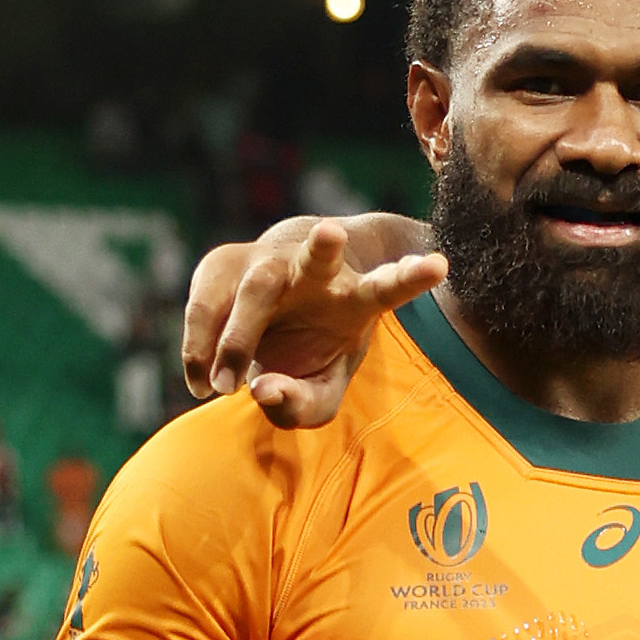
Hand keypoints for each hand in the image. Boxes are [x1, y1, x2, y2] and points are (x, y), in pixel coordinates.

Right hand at [181, 215, 441, 428]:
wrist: (266, 311)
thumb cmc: (305, 355)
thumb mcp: (317, 393)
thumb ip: (300, 405)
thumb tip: (262, 390)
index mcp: (353, 298)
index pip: (387, 287)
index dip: (412, 277)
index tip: (441, 265)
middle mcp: (312, 273)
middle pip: (319, 257)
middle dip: (324, 247)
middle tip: (331, 233)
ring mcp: (265, 263)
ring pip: (254, 288)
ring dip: (238, 337)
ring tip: (222, 389)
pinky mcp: (222, 265)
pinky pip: (205, 308)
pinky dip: (198, 351)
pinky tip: (201, 382)